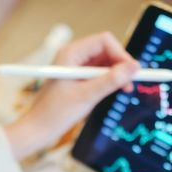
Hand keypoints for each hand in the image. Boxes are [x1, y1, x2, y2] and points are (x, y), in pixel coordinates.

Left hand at [4, 32, 139, 159]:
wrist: (38, 130)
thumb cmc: (55, 113)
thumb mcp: (87, 96)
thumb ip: (111, 80)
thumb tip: (134, 68)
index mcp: (71, 53)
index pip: (104, 41)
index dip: (121, 54)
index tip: (132, 72)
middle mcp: (73, 56)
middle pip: (106, 50)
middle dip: (120, 65)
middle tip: (130, 84)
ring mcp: (76, 67)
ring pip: (105, 63)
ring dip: (116, 75)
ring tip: (123, 89)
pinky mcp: (78, 78)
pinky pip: (99, 74)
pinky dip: (109, 81)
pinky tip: (113, 92)